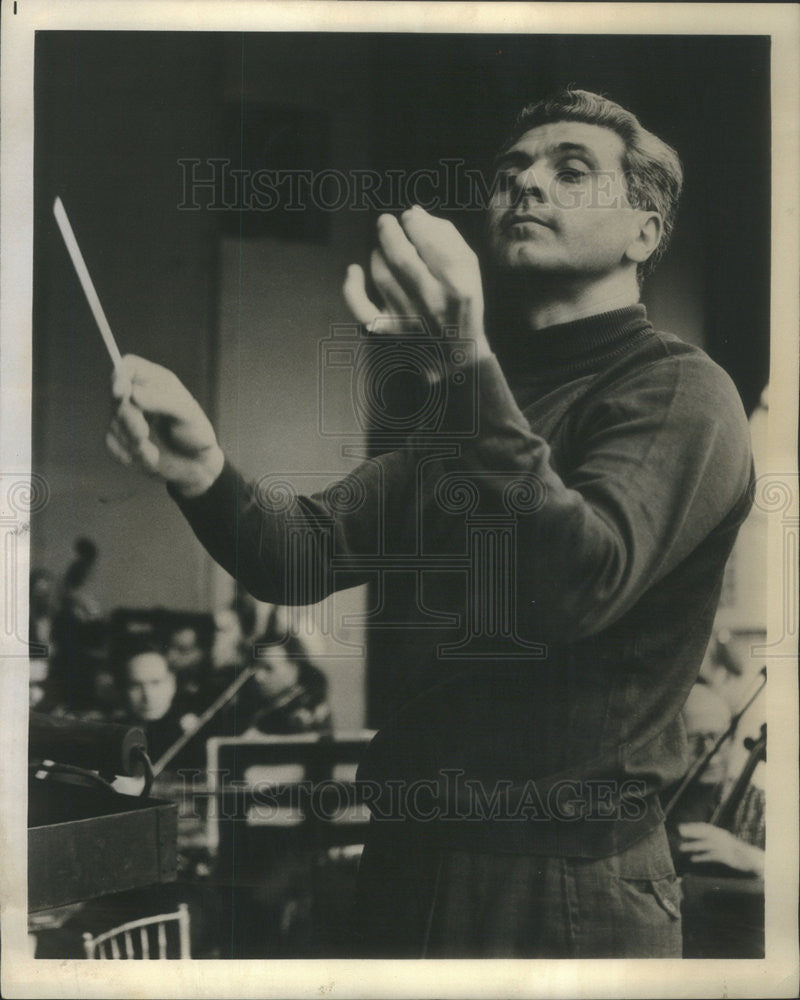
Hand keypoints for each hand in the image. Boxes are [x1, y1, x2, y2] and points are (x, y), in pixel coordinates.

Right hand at [106, 355, 224, 497]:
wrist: (196, 464)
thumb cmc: (195, 433)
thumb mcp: (186, 414)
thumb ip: (161, 401)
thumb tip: (133, 393)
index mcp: (156, 381)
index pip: (128, 366)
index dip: (119, 376)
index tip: (120, 394)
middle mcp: (139, 396)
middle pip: (117, 398)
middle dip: (129, 420)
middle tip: (144, 435)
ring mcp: (129, 417)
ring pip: (113, 424)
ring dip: (133, 443)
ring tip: (154, 452)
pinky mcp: (123, 439)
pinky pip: (111, 444)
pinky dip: (128, 455)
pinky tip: (148, 459)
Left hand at [343, 205, 491, 357]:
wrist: (457, 350)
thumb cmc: (461, 300)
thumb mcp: (468, 267)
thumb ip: (446, 236)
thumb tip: (413, 213)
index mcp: (457, 284)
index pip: (429, 243)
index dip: (413, 223)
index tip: (408, 218)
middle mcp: (431, 302)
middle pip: (401, 257)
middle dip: (389, 231)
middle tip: (386, 222)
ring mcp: (408, 318)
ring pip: (381, 273)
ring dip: (379, 253)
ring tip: (385, 250)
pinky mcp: (389, 330)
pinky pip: (361, 309)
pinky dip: (351, 288)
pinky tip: (353, 271)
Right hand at [678, 822, 763, 875]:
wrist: (757, 864)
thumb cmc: (750, 858)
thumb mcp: (742, 852)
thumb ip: (733, 849)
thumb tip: (724, 846)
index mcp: (723, 836)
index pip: (706, 830)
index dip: (694, 829)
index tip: (682, 828)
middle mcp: (720, 840)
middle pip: (703, 835)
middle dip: (691, 834)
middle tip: (678, 833)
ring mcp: (720, 848)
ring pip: (704, 845)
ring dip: (693, 846)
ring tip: (681, 847)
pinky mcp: (722, 856)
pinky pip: (709, 855)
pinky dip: (701, 856)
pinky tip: (693, 859)